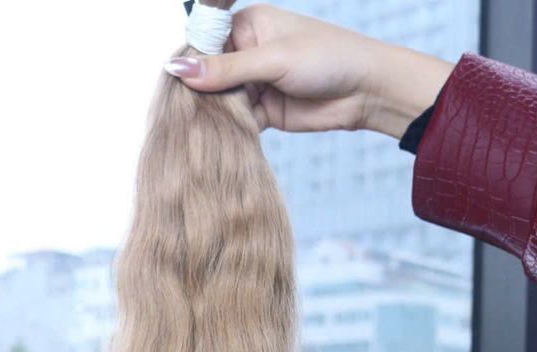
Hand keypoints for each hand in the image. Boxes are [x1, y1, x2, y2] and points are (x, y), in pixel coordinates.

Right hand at [165, 3, 455, 138]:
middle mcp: (248, 52)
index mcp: (247, 25)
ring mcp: (256, 84)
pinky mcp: (265, 112)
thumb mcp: (272, 60)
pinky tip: (216, 140)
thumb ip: (225, 70)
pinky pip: (238, 122)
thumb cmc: (327, 58)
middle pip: (210, 76)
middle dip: (198, 95)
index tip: (170, 86)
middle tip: (178, 115)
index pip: (205, 44)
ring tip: (193, 131)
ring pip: (222, 101)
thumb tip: (176, 68)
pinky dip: (229, 130)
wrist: (366, 91)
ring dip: (213, 115)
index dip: (188, 65)